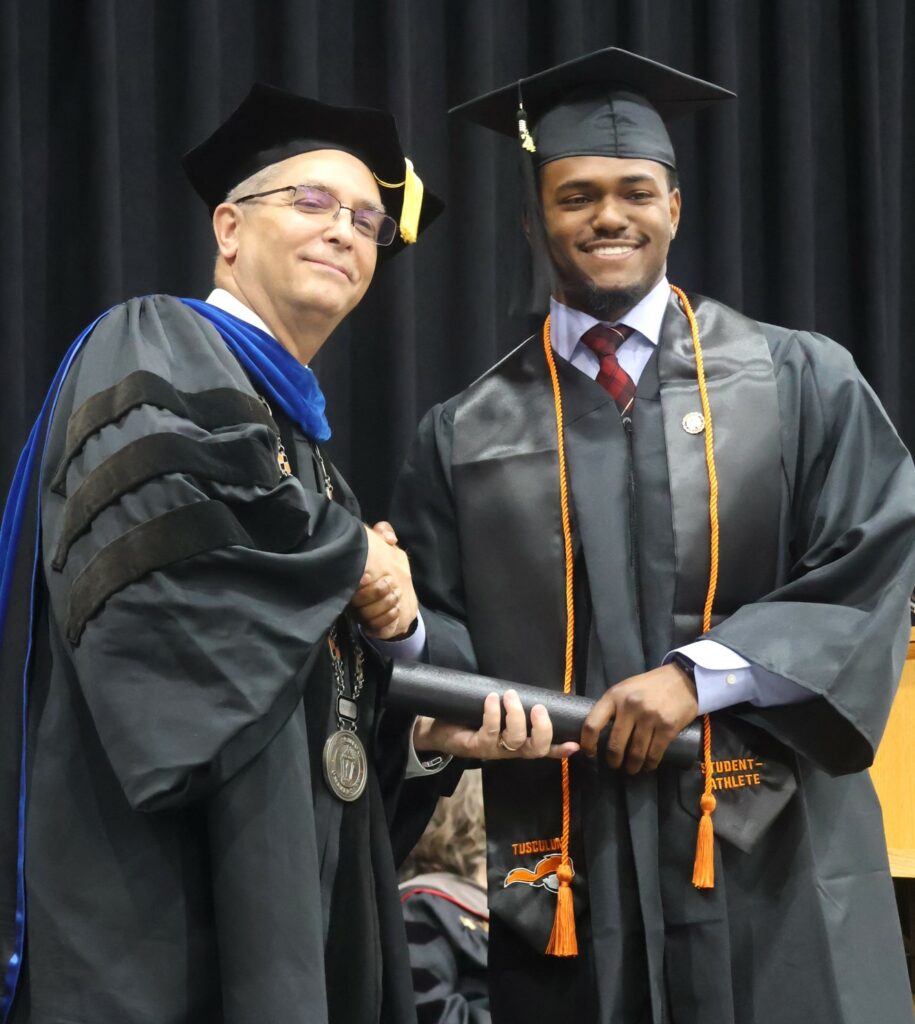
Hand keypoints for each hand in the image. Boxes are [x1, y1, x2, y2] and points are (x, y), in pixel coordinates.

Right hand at [350, 522, 418, 639]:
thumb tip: (389, 537)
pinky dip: (388, 618)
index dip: (358, 583)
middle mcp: (354, 600)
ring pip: (367, 616)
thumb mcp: (390, 550)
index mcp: (355, 582)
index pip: (348, 585)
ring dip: (385, 604)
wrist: (403, 597)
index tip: (369, 575)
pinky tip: (397, 609)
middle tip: (391, 582)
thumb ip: (385, 535)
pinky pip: (377, 628)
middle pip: (357, 602)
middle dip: (376, 592)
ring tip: (397, 594)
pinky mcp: (374, 627)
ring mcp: (363, 615)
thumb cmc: (392, 571)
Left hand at [413, 689, 579, 760]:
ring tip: (510, 695)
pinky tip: (492, 698)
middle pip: (535, 749)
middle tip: (539, 707)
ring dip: (516, 715)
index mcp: (518, 743)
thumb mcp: (494, 712)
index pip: (543, 749)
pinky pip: (490, 732)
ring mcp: (493, 750)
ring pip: (515, 740)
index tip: (576, 743)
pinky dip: (493, 713)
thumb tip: (528, 688)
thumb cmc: (470, 717)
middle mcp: (509, 750)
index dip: (560, 748)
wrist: (437, 729)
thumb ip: (511, 706)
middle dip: (542, 729)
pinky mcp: (476, 746)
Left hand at [580, 663, 697, 772]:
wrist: (682, 678)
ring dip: (632, 766)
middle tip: (614, 765)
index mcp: (614, 696)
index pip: (592, 724)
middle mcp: (630, 706)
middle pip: (615, 744)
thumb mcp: (625, 689)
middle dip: (613, 760)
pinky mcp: (667, 727)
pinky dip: (649, 764)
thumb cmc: (650, 685)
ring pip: (635, 753)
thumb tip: (600, 731)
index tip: (589, 753)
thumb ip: (613, 706)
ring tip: (631, 769)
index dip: (587, 743)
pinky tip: (647, 766)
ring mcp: (649, 717)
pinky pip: (654, 753)